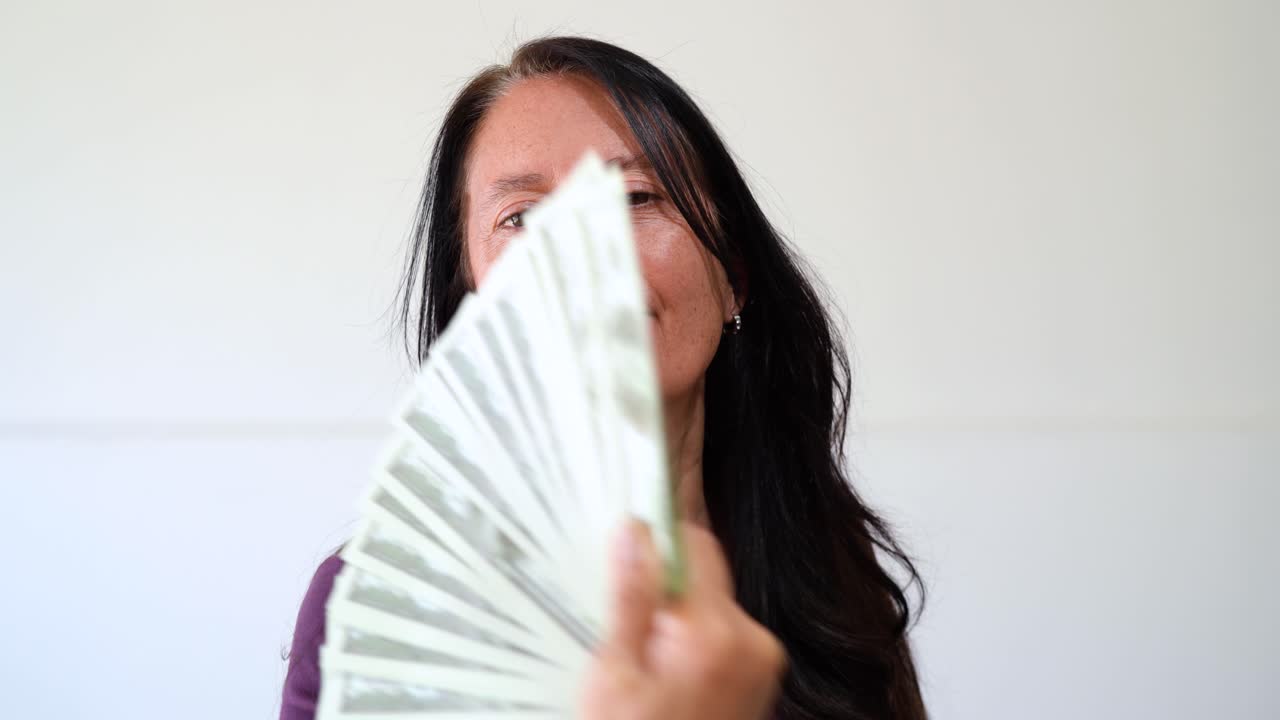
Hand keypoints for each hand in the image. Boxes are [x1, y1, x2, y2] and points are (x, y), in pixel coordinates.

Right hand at [580, 521, 785, 719]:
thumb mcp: (613, 674)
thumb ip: (630, 597)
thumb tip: (635, 532)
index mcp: (714, 635)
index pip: (696, 544)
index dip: (658, 543)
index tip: (629, 549)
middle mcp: (752, 642)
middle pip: (704, 574)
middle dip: (664, 590)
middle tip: (629, 633)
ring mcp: (762, 661)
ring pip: (711, 602)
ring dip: (679, 618)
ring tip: (648, 665)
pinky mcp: (760, 674)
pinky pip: (724, 632)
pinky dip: (694, 641)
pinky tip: (668, 677)